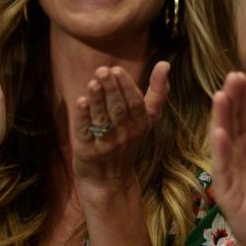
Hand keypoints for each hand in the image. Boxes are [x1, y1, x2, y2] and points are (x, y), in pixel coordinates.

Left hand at [70, 61, 169, 187]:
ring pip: (103, 119)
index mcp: (141, 125)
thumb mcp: (146, 120)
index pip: (136, 103)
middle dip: (111, 88)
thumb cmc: (127, 142)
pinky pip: (86, 132)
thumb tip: (165, 63)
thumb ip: (156, 93)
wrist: (110, 181)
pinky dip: (83, 117)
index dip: (126, 87)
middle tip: (103, 70)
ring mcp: (107, 145)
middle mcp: (126, 135)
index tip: (116, 70)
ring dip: (97, 100)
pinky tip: (81, 102)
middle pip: (119, 109)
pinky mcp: (88, 153)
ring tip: (93, 82)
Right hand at [210, 72, 245, 245]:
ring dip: (220, 120)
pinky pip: (222, 168)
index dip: (241, 96)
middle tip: (232, 76)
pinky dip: (220, 151)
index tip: (240, 74)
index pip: (242, 116)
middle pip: (230, 122)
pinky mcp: (226, 191)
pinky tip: (220, 133)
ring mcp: (228, 171)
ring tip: (220, 96)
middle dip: (230, 100)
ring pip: (222, 142)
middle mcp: (235, 155)